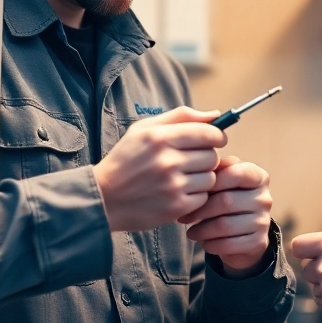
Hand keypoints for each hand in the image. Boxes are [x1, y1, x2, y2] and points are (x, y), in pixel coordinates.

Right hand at [93, 107, 225, 231]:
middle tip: (192, 161)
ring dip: (202, 178)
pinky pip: (203, 198)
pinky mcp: (175, 207)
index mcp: (160, 138)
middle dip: (207, 157)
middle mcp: (167, 161)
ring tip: (183, 177)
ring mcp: (172, 186)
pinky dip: (195, 196)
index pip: (208, 133)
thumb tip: (216, 115)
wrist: (104, 198)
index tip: (215, 139)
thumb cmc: (126, 160)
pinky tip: (179, 192)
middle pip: (213, 156)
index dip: (217, 136)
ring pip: (211, 178)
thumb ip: (181, 116)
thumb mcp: (144, 129)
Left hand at [179, 155, 272, 276]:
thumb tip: (204, 167)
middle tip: (183, 218)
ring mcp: (264, 221)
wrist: (244, 233)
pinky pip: (229, 244)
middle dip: (200, 211)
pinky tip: (204, 243)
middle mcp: (264, 198)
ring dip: (202, 230)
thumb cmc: (226, 200)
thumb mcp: (222, 182)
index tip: (190, 193)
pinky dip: (212, 245)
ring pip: (225, 225)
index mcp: (258, 177)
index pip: (234, 173)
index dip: (210, 183)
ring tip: (191, 232)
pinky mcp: (259, 242)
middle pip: (226, 201)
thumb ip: (215, 171)